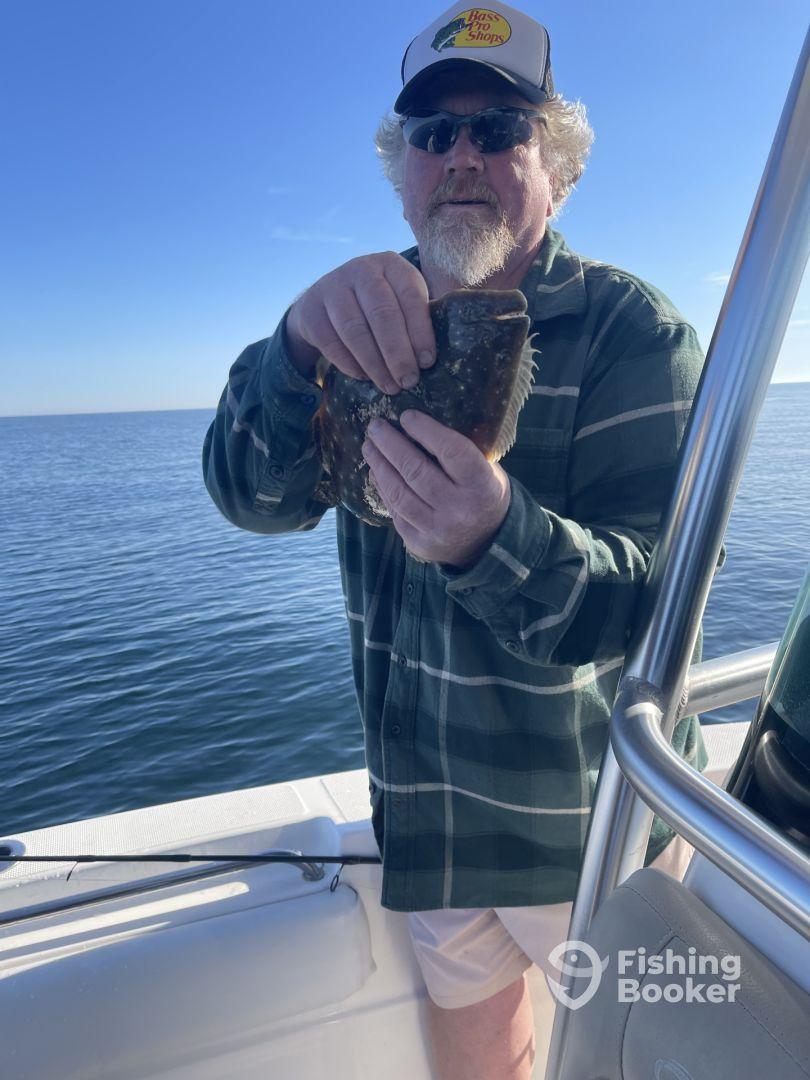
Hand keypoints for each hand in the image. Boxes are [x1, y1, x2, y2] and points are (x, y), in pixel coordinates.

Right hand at [285, 252, 435, 393]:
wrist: (322, 302)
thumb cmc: (375, 306)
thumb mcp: (399, 299)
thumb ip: (418, 318)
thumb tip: (445, 355)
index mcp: (391, 264)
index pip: (410, 296)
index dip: (420, 331)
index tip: (428, 362)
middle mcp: (361, 269)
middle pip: (382, 314)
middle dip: (398, 352)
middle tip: (409, 381)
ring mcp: (332, 287)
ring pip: (355, 330)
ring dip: (375, 364)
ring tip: (390, 387)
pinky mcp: (311, 310)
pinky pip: (332, 343)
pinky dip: (351, 365)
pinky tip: (365, 378)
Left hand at [361, 410, 510, 567]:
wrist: (485, 543)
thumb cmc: (482, 493)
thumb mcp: (487, 470)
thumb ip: (462, 449)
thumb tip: (420, 422)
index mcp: (483, 486)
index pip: (452, 452)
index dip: (426, 431)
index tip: (406, 416)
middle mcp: (459, 509)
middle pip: (416, 470)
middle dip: (391, 444)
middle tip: (375, 426)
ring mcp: (436, 529)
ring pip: (399, 492)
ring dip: (379, 465)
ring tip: (369, 446)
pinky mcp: (417, 541)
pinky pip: (395, 509)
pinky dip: (383, 486)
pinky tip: (376, 471)